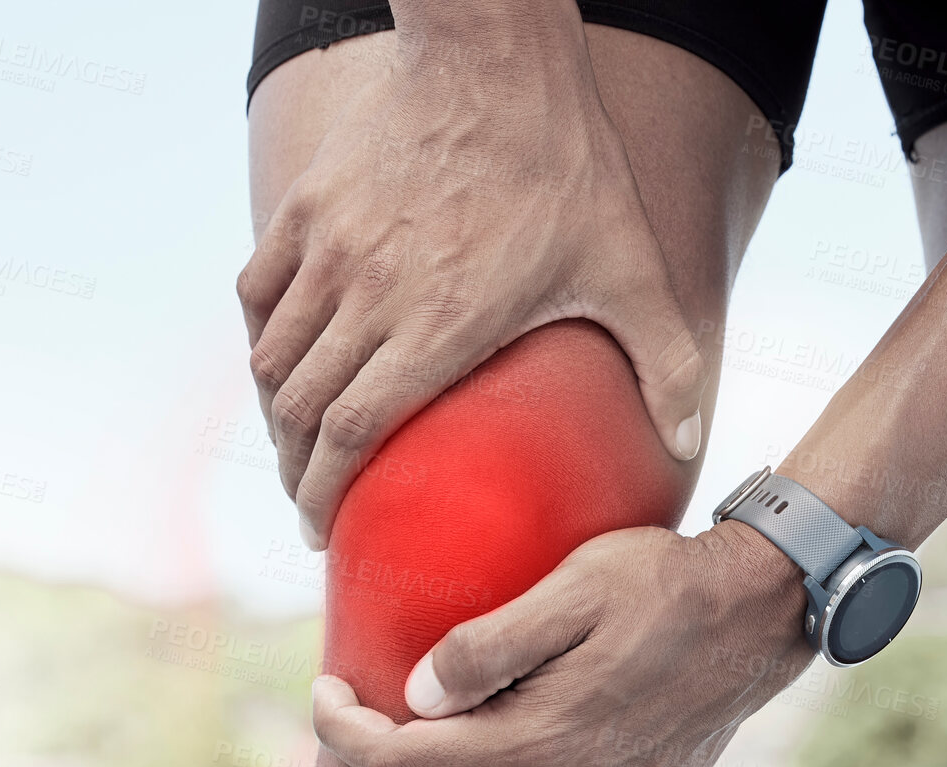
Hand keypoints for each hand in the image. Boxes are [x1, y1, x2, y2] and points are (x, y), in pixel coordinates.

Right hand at [237, 13, 708, 548]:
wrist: (497, 56)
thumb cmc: (567, 167)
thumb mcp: (631, 269)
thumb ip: (666, 361)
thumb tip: (689, 442)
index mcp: (436, 327)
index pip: (354, 434)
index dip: (328, 492)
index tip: (324, 530)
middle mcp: (368, 296)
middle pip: (302, 410)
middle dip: (298, 471)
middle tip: (313, 503)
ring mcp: (329, 249)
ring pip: (272, 357)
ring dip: (275, 414)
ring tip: (295, 446)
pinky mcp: (309, 208)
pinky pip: (257, 291)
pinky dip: (260, 337)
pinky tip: (277, 361)